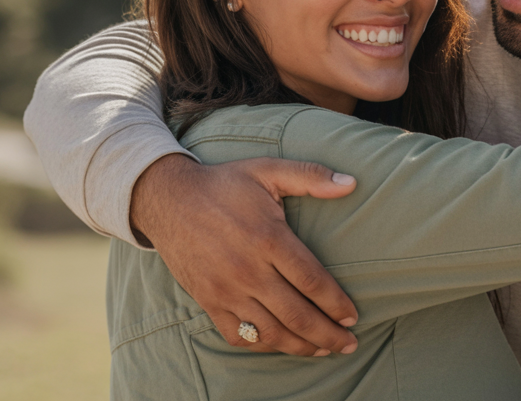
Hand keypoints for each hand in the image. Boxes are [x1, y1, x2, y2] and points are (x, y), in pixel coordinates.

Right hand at [130, 154, 360, 355]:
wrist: (167, 199)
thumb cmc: (224, 184)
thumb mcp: (268, 170)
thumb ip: (311, 176)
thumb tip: (352, 184)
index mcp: (268, 239)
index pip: (312, 282)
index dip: (336, 304)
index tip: (353, 317)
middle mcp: (248, 270)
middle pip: (297, 314)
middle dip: (328, 335)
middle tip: (349, 344)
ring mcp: (225, 290)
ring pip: (271, 331)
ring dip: (301, 346)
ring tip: (324, 350)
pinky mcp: (208, 301)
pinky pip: (239, 335)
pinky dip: (263, 346)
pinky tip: (282, 344)